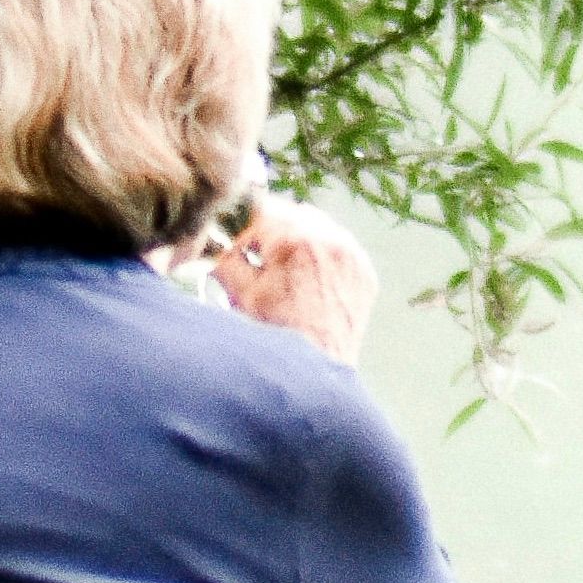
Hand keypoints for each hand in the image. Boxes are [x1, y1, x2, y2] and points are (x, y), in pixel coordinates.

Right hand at [207, 192, 376, 362]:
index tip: (238, 243)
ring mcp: (352, 255)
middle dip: (273, 232)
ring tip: (285, 272)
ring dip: (300, 240)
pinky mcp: (365, 272)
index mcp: (294, 239)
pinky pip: (340, 248)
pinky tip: (309, 282)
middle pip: (292, 213)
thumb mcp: (240, 293)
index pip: (262, 207)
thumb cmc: (276, 337)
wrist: (315, 376)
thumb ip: (226, 257)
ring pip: (319, 227)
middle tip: (259, 259)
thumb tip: (217, 241)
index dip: (244, 225)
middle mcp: (329, 238)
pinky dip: (323, 257)